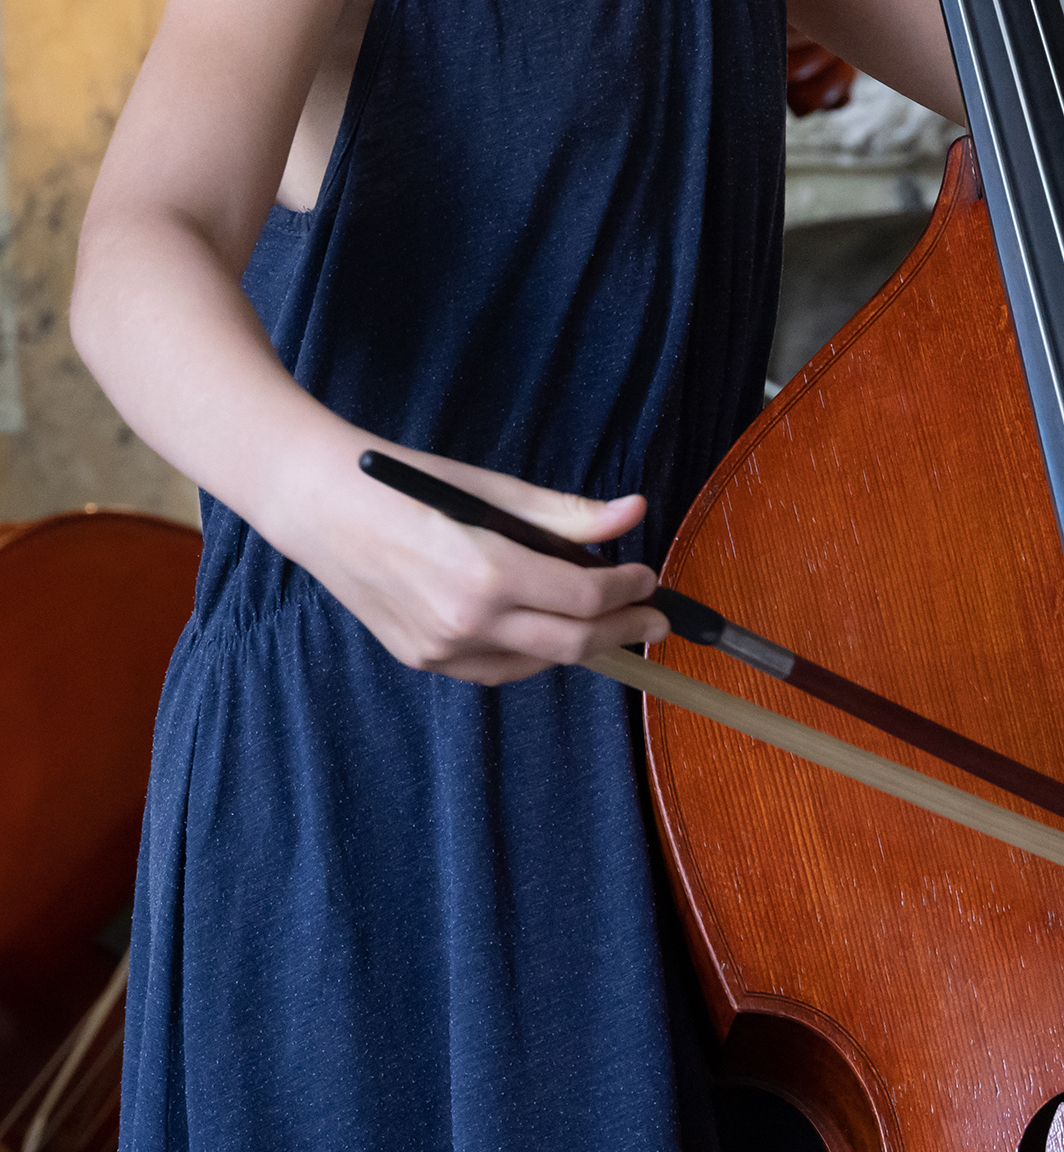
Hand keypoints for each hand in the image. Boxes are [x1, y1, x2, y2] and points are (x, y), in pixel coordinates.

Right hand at [291, 433, 668, 686]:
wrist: (318, 506)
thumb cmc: (403, 483)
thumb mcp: (490, 488)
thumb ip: (565, 514)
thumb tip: (632, 512)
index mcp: (487, 575)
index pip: (584, 596)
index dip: (629, 588)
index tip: (649, 575)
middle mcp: (465, 624)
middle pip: (571, 642)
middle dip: (624, 630)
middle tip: (656, 617)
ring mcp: (440, 650)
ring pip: (536, 662)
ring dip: (580, 644)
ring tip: (609, 621)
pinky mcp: (422, 659)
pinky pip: (496, 668)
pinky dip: (532, 652)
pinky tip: (549, 629)